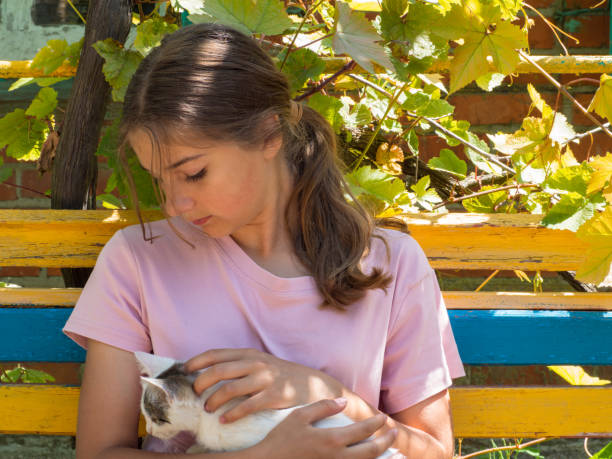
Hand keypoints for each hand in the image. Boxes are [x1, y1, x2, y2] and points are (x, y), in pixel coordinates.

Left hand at [184, 348, 343, 422]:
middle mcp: (256, 363)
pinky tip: (225, 420)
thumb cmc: (282, 376)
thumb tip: (209, 373)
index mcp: (250, 354)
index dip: (197, 361)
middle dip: (202, 382)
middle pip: (219, 371)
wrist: (315, 385)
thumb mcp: (261, 363)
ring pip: (230, 389)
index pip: (216, 354)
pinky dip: (232, 414)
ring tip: (208, 408)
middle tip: (195, 394)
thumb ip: (240, 365)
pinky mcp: (275, 396)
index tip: (185, 371)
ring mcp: (266, 379)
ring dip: (214, 400)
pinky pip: (247, 406)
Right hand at [253, 398, 401, 458]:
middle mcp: (336, 458)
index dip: (376, 423)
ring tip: (388, 448)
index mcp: (331, 439)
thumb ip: (322, 407)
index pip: (363, 430)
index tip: (383, 417)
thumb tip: (343, 402)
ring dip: (380, 456)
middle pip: (371, 451)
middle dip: (386, 441)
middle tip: (394, 433)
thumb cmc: (280, 439)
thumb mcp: (299, 416)